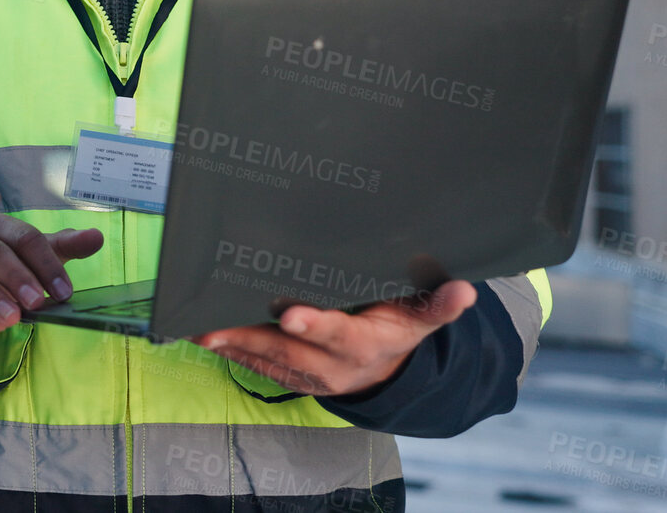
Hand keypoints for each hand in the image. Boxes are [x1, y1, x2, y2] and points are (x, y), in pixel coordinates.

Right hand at [0, 214, 103, 334]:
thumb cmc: (5, 268)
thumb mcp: (36, 256)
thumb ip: (65, 246)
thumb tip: (96, 236)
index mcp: (2, 227)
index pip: (26, 239)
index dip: (47, 264)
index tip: (65, 292)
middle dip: (19, 277)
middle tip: (38, 301)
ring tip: (14, 317)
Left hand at [189, 280, 477, 395]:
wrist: (386, 374)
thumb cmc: (398, 330)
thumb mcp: (421, 318)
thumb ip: (438, 305)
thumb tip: (465, 291)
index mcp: (363, 345)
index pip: (337, 334)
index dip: (314, 325)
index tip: (290, 314)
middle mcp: (333, 365)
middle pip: (288, 351)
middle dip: (252, 338)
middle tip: (217, 324)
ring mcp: (309, 374)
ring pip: (265, 360)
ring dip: (232, 346)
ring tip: (200, 328)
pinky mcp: (291, 376)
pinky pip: (258, 366)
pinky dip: (232, 352)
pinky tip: (206, 336)